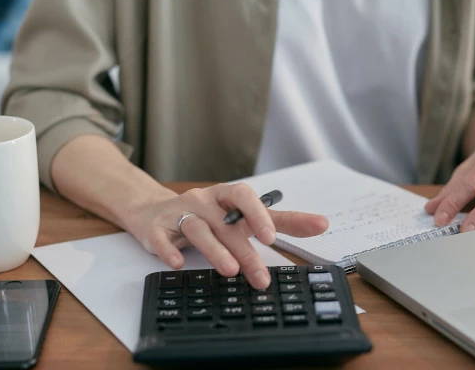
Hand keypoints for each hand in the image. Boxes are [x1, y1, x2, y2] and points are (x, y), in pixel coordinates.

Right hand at [122, 183, 328, 288]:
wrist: (152, 211)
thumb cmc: (207, 215)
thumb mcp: (242, 216)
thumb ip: (281, 221)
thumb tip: (321, 223)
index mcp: (226, 196)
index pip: (245, 198)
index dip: (259, 215)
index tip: (273, 237)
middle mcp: (204, 201)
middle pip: (226, 224)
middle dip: (244, 251)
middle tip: (260, 277)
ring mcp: (179, 214)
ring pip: (197, 229)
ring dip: (214, 250)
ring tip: (230, 270)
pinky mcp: (156, 229)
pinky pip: (161, 238)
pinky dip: (169, 249)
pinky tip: (178, 264)